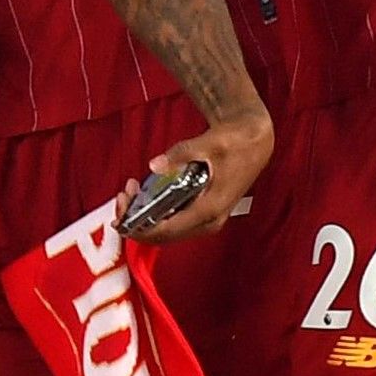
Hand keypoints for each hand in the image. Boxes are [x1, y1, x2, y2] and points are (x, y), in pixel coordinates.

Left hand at [127, 109, 274, 242]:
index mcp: (210, 209)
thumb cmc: (235, 143)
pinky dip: (156, 212)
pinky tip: (143, 193)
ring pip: (168, 229)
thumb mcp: (208, 145)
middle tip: (122, 197)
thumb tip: (155, 165)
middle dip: (137, 221)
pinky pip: (174, 221)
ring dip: (144, 216)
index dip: (141, 228)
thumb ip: (181, 154)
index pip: (168, 230)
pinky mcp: (203, 213)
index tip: (121, 217)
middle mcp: (208, 221)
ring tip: (129, 191)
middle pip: (164, 234)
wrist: (254, 141)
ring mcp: (206, 220)